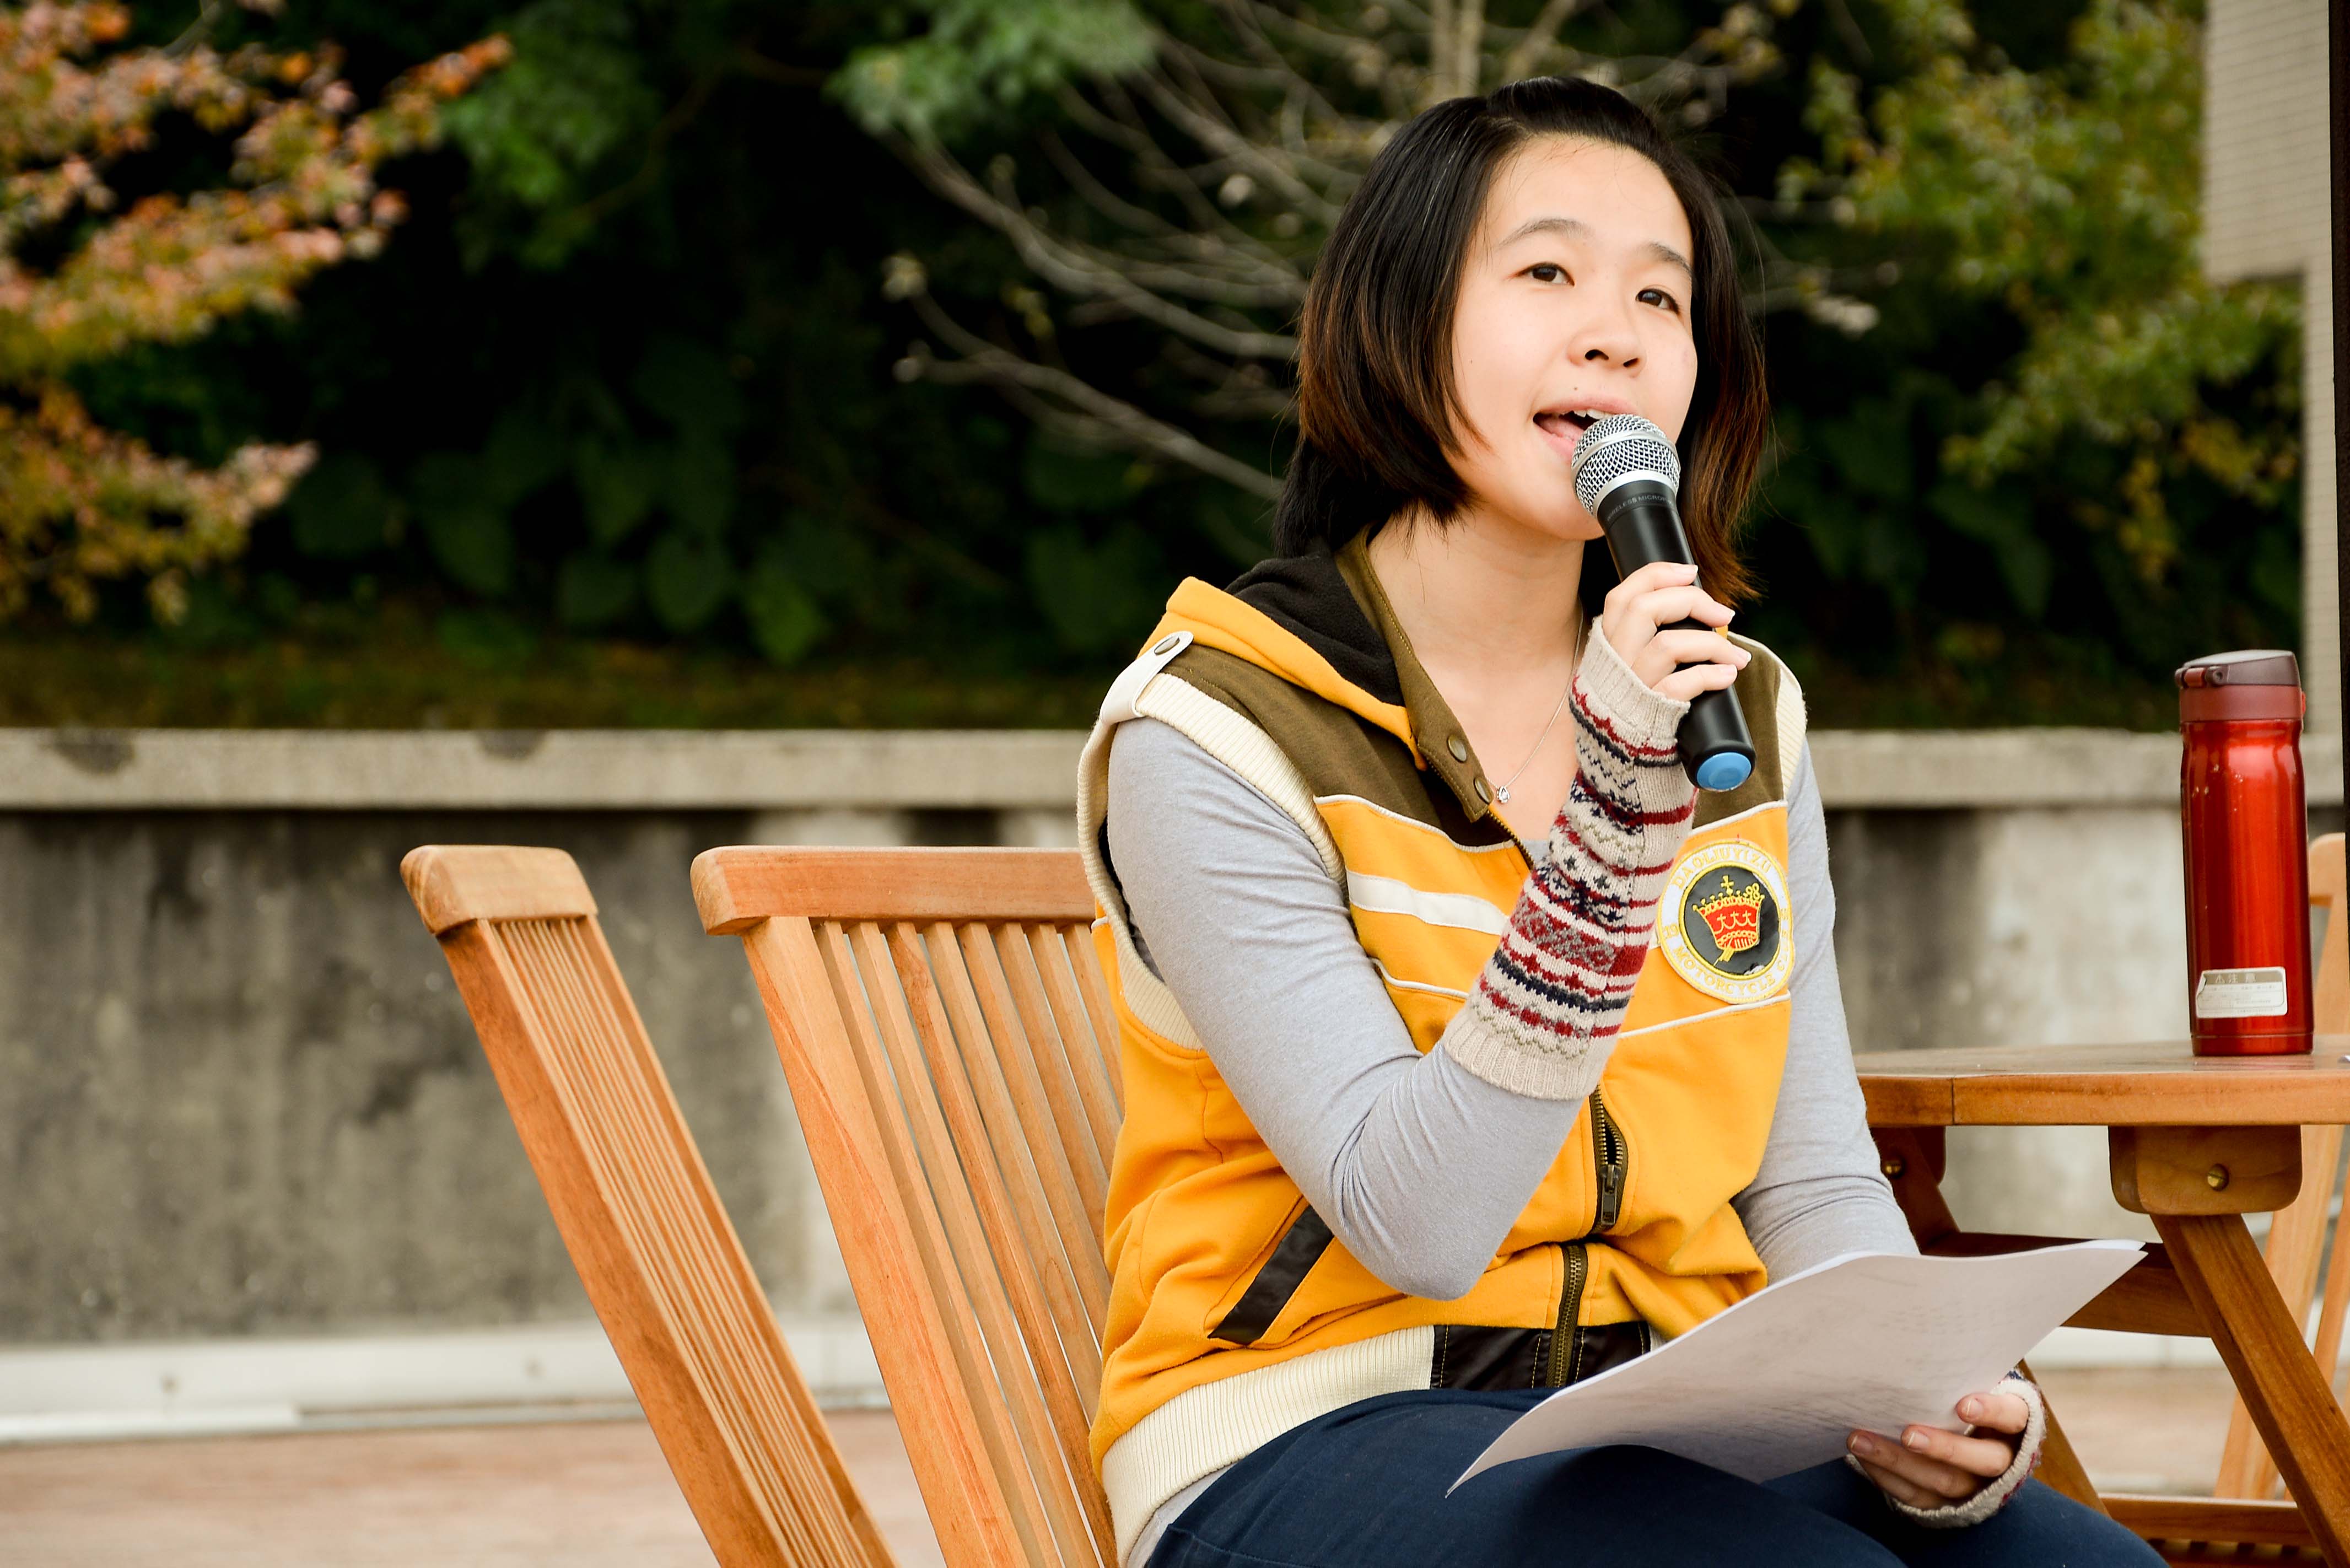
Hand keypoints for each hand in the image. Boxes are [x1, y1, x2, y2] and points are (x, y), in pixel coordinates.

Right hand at [1598, 561, 1748, 703]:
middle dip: (1692, 601)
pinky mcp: (1650, 714)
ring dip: (1711, 644)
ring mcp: (1630, 689)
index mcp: (1607, 647)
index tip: (1690, 572)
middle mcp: (1613, 663)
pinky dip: (1711, 675)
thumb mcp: (1627, 672)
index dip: (1657, 576)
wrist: (1622, 768)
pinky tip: (1727, 675)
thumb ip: (1643, 642)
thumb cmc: (1635, 712)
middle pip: (1644, 609)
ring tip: (1737, 657)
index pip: (1623, 595)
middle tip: (1724, 615)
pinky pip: (1683, 684)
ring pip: (1668, 645)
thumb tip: (1695, 609)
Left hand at [1846, 1387, 2031, 1509]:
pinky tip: (1863, 1457)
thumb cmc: (1959, 1397)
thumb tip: (1904, 1350)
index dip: (1991, 1412)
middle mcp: (2000, 1458)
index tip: (1962, 1405)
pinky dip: (1887, 1476)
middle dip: (1943, 1448)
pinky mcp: (1947, 1504)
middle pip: (1981, 1460)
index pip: (2011, 1417)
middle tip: (1907, 1434)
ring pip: (1944, 1481)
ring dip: (1898, 1461)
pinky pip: (1917, 1496)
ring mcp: (1975, 1486)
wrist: (1965, 1440)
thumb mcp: (1967, 1384)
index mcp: (2012, 1424)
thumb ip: (1951, 1375)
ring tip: (1860, 1440)